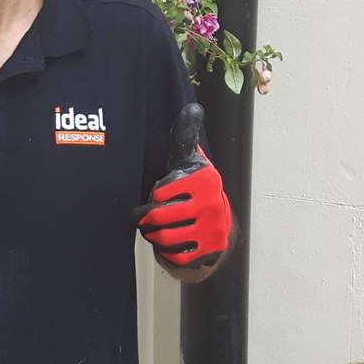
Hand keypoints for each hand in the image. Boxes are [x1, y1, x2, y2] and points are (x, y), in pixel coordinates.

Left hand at [132, 104, 231, 269]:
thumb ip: (185, 136)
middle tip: (145, 217)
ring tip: (155, 228)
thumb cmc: (194, 187)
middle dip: (148, 219)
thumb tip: (193, 108)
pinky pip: (177, 255)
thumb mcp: (190, 160)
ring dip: (154, 235)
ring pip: (165, 237)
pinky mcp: (211, 250)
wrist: (218, 221)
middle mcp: (212, 204)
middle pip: (160, 217)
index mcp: (205, 180)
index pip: (160, 193)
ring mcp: (213, 229)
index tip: (157, 195)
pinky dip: (168, 251)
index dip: (153, 196)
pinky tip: (170, 242)